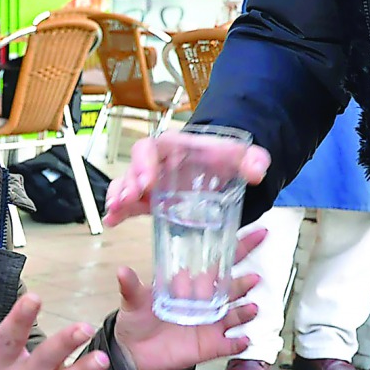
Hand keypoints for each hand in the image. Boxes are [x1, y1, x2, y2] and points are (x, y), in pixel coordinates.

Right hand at [104, 133, 270, 226]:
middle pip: (133, 168)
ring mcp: (150, 182)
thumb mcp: (240, 156)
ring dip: (118, 197)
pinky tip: (112, 222)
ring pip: (125, 185)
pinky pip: (128, 203)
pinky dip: (118, 212)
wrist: (220, 169)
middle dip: (127, 184)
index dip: (144, 162)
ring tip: (115, 212)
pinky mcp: (149, 199)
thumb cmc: (223, 159)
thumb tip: (258, 172)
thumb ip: (252, 159)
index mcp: (173, 147)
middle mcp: (156, 163)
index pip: (151, 148)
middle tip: (126, 200)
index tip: (147, 181)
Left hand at [112, 228, 265, 369]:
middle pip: (232, 288)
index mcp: (192, 285)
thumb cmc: (138, 320)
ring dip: (244, 312)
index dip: (239, 248)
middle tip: (253, 277)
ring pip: (235, 315)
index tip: (258, 233)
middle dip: (243, 283)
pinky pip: (229, 345)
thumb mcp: (133, 302)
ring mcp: (210, 324)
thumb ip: (131, 287)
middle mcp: (206, 303)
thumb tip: (121, 271)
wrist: (135, 352)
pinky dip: (237, 343)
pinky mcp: (209, 346)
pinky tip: (243, 339)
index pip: (219, 263)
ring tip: (250, 307)